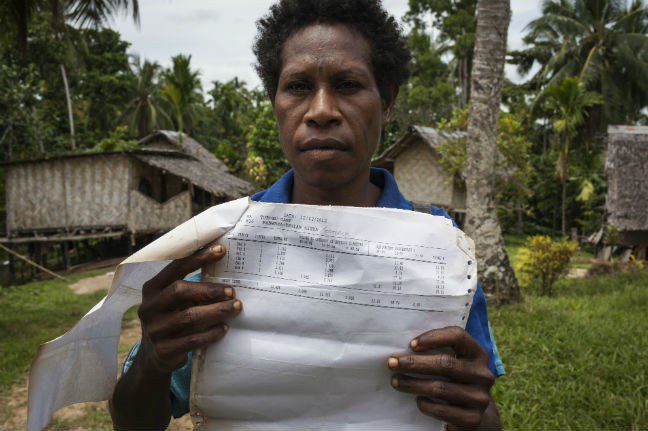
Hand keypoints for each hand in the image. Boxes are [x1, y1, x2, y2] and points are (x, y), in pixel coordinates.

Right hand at [137, 243, 241, 372]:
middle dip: (209, 289)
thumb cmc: (171, 319)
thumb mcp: (173, 302)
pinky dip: (211, 333)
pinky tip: (224, 328)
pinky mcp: (163, 349)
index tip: (221, 250)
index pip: (175, 268)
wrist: (154, 357)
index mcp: (151, 289)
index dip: (198, 258)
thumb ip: (189, 289)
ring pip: (189, 316)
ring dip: (216, 311)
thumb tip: (224, 273)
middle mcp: (149, 307)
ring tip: (235, 308)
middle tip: (232, 291)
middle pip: (180, 291)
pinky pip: (192, 340)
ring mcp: (154, 329)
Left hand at [388, 326, 494, 427]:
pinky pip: (443, 410)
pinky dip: (426, 405)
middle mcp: (483, 374)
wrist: (476, 414)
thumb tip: (402, 350)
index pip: (458, 336)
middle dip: (414, 363)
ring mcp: (480, 398)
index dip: (434, 337)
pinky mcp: (473, 418)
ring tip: (396, 381)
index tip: (411, 344)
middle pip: (445, 364)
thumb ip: (439, 352)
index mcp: (478, 354)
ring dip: (413, 384)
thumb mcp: (455, 363)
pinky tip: (417, 400)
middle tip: (392, 363)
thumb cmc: (456, 381)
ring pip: (440, 388)